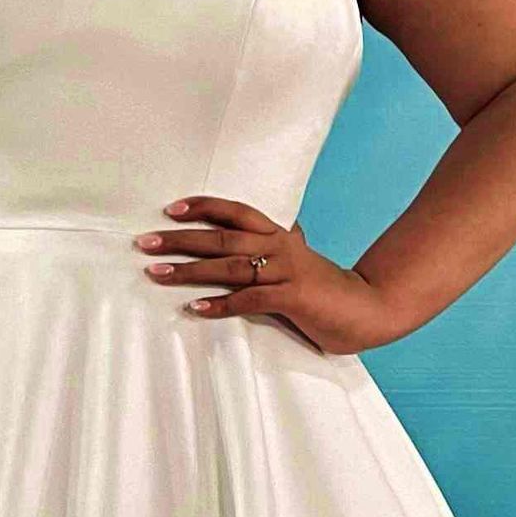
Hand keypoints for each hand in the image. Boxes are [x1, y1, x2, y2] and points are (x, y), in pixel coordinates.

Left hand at [134, 197, 389, 354]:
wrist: (371, 308)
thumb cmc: (330, 289)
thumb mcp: (302, 261)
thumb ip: (284, 246)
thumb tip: (279, 228)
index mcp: (280, 235)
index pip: (235, 213)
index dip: (203, 208)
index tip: (170, 210)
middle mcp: (280, 247)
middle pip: (221, 238)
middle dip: (179, 239)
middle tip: (144, 242)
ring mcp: (287, 272)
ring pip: (229, 267)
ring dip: (188, 270)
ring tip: (156, 273)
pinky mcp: (293, 299)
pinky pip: (249, 300)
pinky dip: (221, 304)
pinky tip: (195, 308)